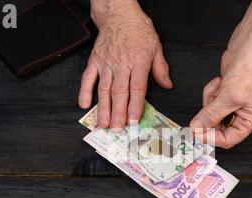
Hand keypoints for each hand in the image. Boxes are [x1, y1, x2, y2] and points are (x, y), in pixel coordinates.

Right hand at [78, 2, 172, 128]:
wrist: (119, 14)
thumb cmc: (138, 29)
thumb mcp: (156, 47)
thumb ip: (161, 68)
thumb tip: (167, 85)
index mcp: (138, 62)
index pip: (137, 89)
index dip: (135, 106)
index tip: (133, 121)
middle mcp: (121, 64)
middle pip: (120, 93)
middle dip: (118, 113)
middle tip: (117, 129)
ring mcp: (106, 63)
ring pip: (104, 89)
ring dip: (103, 108)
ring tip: (103, 123)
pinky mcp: (95, 61)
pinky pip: (88, 78)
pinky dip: (84, 91)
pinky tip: (84, 104)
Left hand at [190, 47, 251, 148]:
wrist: (247, 49)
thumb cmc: (248, 71)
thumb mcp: (228, 97)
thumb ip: (211, 115)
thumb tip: (197, 128)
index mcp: (251, 120)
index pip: (228, 139)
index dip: (211, 138)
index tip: (197, 133)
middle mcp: (244, 115)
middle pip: (217, 127)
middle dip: (210, 113)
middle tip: (208, 105)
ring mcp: (234, 106)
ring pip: (211, 114)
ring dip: (211, 100)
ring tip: (220, 87)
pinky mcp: (225, 97)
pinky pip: (210, 102)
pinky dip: (211, 92)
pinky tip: (220, 82)